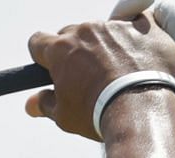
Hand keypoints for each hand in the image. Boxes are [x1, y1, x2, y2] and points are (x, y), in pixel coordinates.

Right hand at [25, 15, 174, 139]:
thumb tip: (31, 104)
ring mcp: (115, 26)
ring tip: (118, 72)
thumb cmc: (98, 114)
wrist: (141, 109)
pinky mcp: (143, 26)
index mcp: (60, 50)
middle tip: (87, 76)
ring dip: (105, 45)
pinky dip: (134, 38)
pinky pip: (136, 24)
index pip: (38, 41)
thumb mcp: (64, 116)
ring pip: (103, 30)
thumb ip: (45, 103)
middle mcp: (86, 31)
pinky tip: (139, 59)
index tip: (49, 68)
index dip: (42, 56)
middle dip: (75, 51)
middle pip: (71, 34)